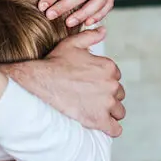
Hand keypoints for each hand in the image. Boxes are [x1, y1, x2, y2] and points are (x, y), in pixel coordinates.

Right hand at [9, 28, 124, 135]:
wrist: (41, 82)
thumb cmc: (55, 63)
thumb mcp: (72, 44)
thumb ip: (91, 36)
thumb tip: (104, 30)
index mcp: (109, 67)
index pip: (116, 77)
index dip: (105, 81)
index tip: (92, 84)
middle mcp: (112, 85)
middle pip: (119, 95)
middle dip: (108, 96)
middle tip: (92, 98)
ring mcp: (107, 104)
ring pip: (119, 112)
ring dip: (111, 113)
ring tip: (96, 111)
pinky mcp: (99, 120)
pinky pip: (115, 130)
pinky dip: (110, 128)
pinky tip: (101, 125)